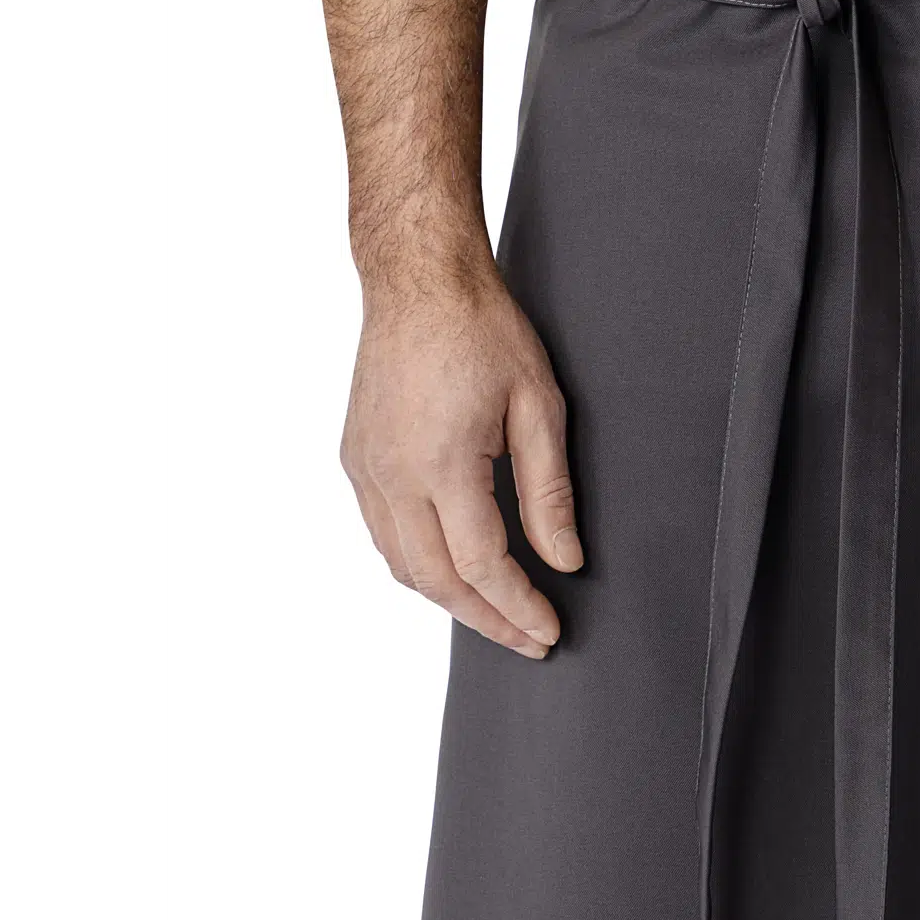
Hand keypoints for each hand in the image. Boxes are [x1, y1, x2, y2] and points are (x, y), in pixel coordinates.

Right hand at [341, 263, 582, 656]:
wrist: (418, 280)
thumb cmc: (481, 328)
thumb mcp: (539, 405)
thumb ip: (549, 491)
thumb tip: (565, 558)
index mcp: (441, 463)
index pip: (483, 565)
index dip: (519, 607)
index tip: (548, 631)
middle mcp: (393, 474)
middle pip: (437, 580)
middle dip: (486, 620)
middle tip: (527, 640)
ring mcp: (366, 468)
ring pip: (401, 565)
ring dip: (449, 598)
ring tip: (495, 612)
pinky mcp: (355, 457)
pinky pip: (382, 534)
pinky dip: (417, 563)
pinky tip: (451, 566)